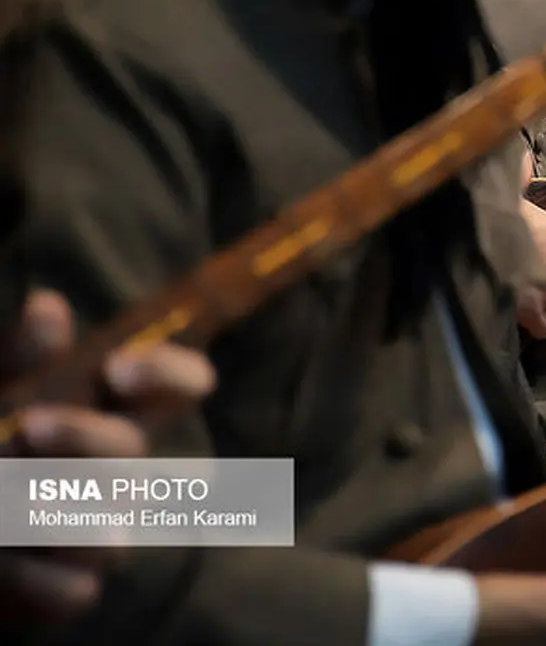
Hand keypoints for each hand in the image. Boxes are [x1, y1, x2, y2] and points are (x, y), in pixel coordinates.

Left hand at [0, 290, 215, 621]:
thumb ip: (22, 360)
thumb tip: (49, 307)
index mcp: (108, 412)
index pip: (176, 386)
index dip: (169, 374)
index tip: (121, 368)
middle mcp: (117, 471)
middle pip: (132, 453)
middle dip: (86, 438)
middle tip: (30, 425)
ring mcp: (102, 531)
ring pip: (109, 523)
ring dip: (48, 508)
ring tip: (1, 498)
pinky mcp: (72, 588)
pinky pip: (74, 590)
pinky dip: (31, 577)